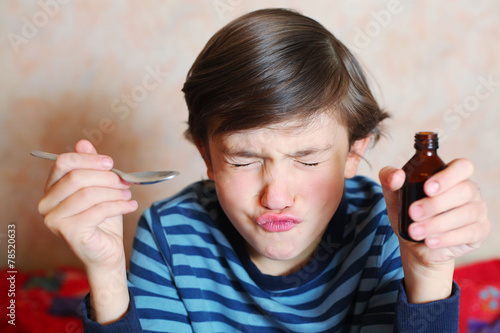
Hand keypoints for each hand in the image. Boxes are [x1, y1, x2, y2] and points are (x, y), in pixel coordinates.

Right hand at [38, 139, 137, 269]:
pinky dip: (119, 205)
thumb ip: (91, 167)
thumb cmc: (103, 219)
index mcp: (52, 188)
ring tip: (128, 194)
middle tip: (125, 181)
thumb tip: (83, 143)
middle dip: (106, 177)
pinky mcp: (69, 232)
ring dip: (114, 191)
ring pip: (88, 194)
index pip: (63, 163)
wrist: (107, 251)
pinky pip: (98, 211)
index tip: (110, 163)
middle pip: (76, 177)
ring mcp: (54, 219)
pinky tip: (131, 205)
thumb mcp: (100, 188)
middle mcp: (47, 204)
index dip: (88, 159)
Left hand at [379, 158, 489, 301]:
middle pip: (464, 191)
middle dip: (436, 203)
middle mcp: (469, 190)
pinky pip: (469, 233)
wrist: (415, 244)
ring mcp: (477, 211)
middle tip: (413, 213)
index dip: (448, 176)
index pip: (462, 166)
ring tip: (414, 231)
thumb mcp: (394, 196)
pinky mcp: (479, 231)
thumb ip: (389, 179)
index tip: (427, 188)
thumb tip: (397, 176)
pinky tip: (430, 241)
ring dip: (436, 223)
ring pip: (465, 213)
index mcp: (452, 176)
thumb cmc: (409, 214)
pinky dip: (446, 238)